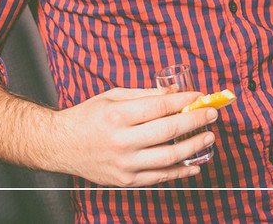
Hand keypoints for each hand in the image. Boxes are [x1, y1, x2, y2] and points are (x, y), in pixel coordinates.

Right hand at [52, 87, 217, 185]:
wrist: (59, 145)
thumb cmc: (87, 117)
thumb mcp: (113, 96)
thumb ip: (146, 94)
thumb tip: (175, 91)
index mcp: (118, 115)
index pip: (161, 106)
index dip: (185, 101)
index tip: (200, 97)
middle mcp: (122, 140)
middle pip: (169, 130)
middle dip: (196, 121)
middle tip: (212, 114)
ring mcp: (124, 163)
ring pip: (169, 156)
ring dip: (194, 146)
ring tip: (209, 137)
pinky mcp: (125, 180)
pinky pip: (160, 177)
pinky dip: (180, 172)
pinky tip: (194, 164)